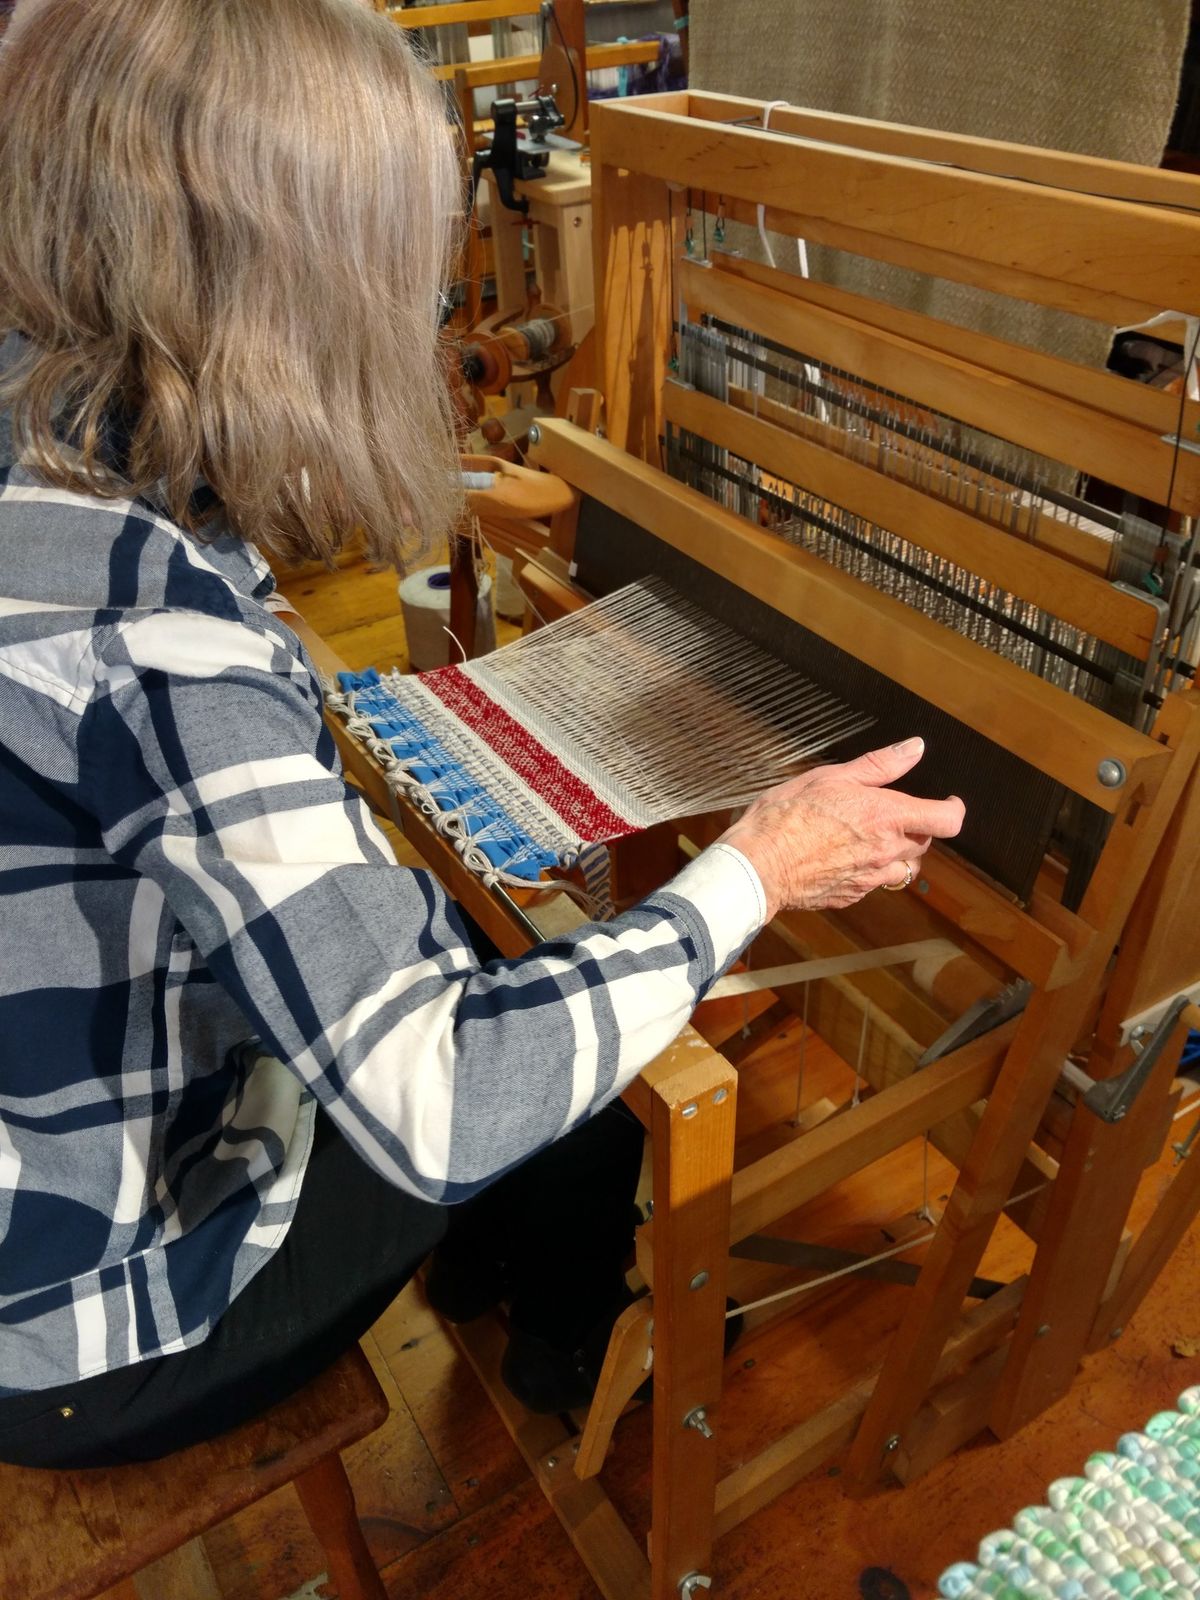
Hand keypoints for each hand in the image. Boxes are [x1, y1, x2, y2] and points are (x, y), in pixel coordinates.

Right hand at [719, 737, 963, 919]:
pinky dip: (869, 871)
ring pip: (903, 868)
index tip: (948, 802)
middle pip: (924, 842)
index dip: (953, 810)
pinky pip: (874, 885)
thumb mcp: (831, 777)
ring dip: (897, 853)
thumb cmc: (786, 815)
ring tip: (868, 839)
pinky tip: (842, 858)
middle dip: (915, 827)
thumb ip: (879, 765)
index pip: (947, 820)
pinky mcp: (851, 897)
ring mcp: (870, 879)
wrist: (757, 865)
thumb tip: (915, 748)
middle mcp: (886, 851)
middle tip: (888, 813)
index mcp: (887, 816)